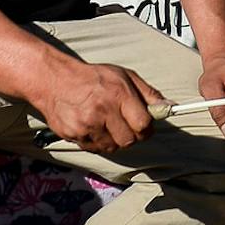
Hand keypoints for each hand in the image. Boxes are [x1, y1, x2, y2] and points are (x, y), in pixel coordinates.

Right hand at [35, 57, 161, 153]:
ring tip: (108, 124)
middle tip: (127, 126)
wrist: (55, 81)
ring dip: (115, 140)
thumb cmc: (93, 78)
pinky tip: (94, 127)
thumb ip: (148, 93)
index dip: (147, 128)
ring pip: (113, 147)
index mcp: (118, 93)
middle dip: (133, 136)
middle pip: (129, 140)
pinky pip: (95, 148)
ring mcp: (87, 125)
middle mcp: (103, 110)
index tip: (145, 125)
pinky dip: (98, 142)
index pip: (143, 123)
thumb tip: (169, 106)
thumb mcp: (124, 76)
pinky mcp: (74, 135)